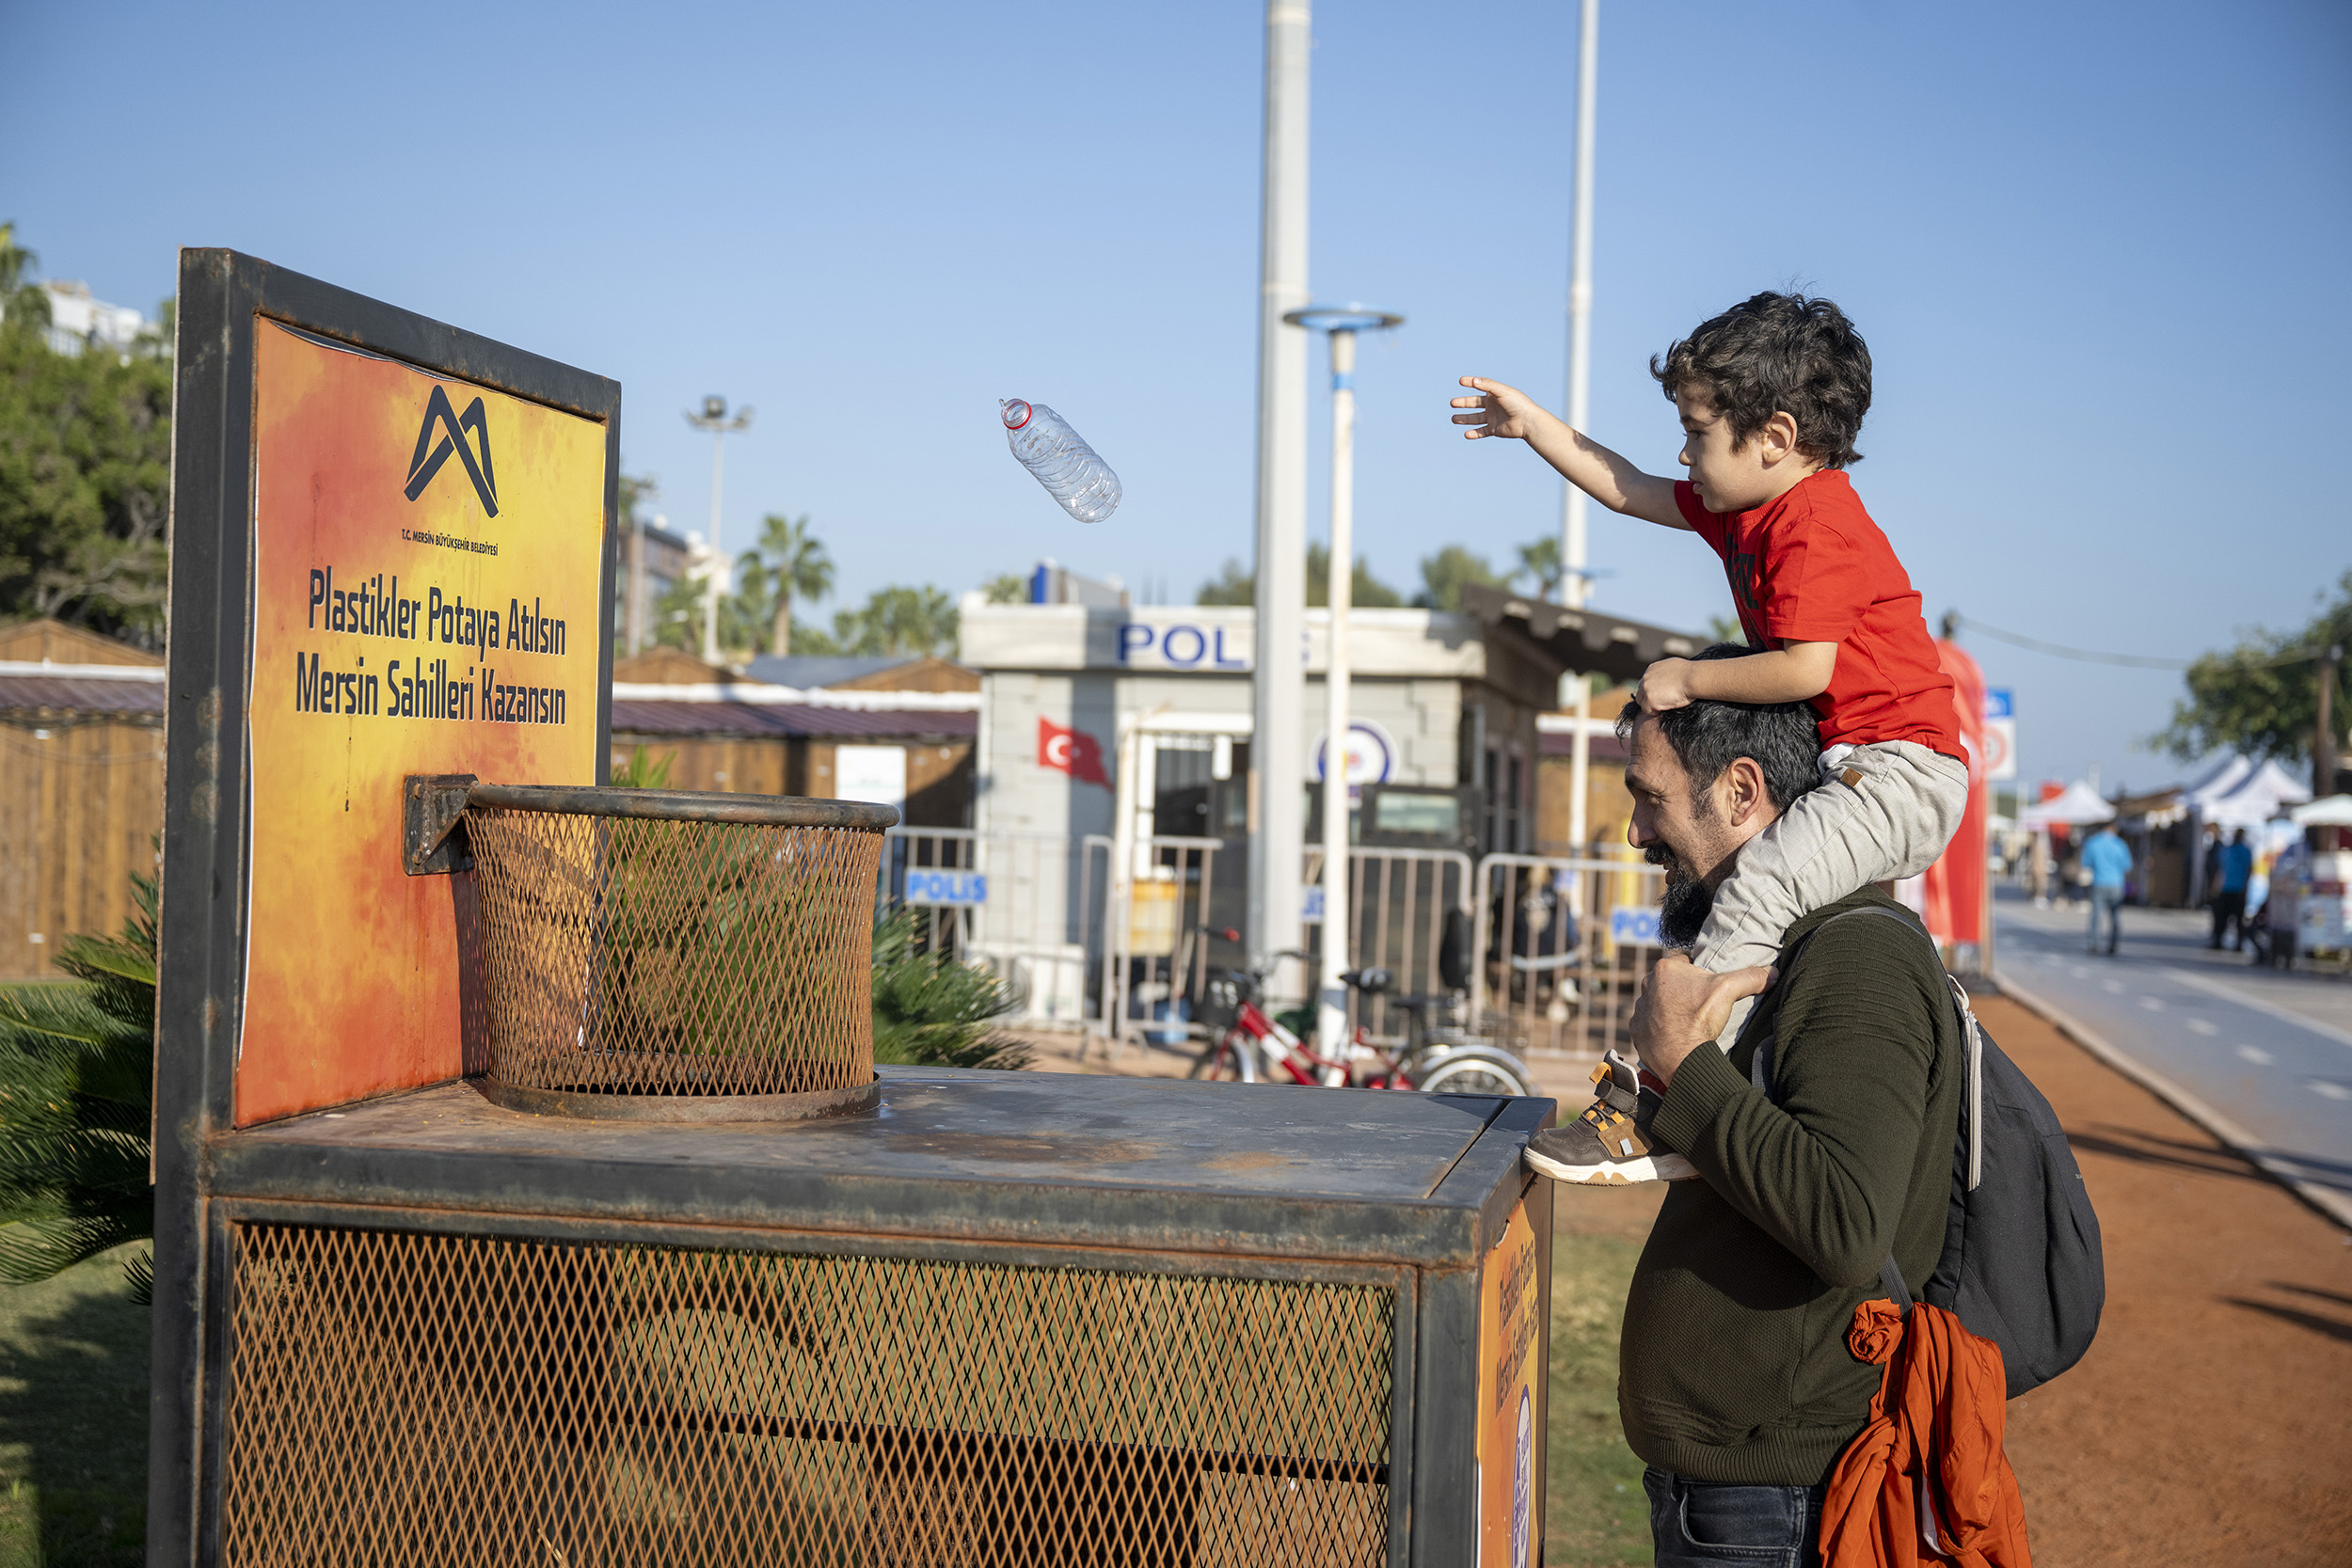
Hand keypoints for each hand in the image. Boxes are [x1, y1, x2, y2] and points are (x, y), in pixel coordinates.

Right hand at [1450, 377, 1556, 441]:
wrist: (1528, 422)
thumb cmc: (1518, 403)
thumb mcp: (1502, 391)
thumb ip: (1488, 385)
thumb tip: (1474, 380)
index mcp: (1494, 394)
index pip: (1480, 386)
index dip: (1470, 383)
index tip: (1460, 381)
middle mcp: (1492, 405)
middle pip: (1474, 403)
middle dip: (1462, 403)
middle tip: (1452, 403)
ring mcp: (1492, 417)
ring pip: (1475, 418)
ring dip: (1464, 419)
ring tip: (1453, 419)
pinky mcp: (1494, 429)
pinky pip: (1481, 432)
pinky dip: (1474, 434)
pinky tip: (1466, 434)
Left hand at [1629, 952, 1777, 1085]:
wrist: (1681, 1057)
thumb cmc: (1700, 1019)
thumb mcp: (1728, 990)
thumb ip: (1750, 977)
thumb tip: (1772, 973)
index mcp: (1665, 969)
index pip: (1685, 962)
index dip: (1699, 974)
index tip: (1709, 987)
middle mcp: (1646, 985)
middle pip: (1671, 983)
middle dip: (1684, 991)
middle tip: (1700, 1005)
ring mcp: (1639, 1008)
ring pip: (1658, 1002)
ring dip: (1670, 1009)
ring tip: (1688, 1021)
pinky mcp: (1636, 1029)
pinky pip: (1649, 1023)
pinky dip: (1659, 1028)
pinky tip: (1673, 1033)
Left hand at [1637, 657, 1695, 712]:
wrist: (1692, 678)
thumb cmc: (1690, 674)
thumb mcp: (1674, 667)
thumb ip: (1666, 672)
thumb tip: (1670, 677)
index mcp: (1652, 669)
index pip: (1645, 682)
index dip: (1652, 690)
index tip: (1660, 695)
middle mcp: (1646, 678)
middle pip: (1640, 692)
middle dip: (1649, 698)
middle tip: (1660, 703)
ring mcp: (1646, 689)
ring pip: (1641, 702)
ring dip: (1650, 705)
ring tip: (1663, 707)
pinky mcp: (1649, 699)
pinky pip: (1646, 710)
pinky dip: (1653, 712)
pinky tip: (1663, 710)